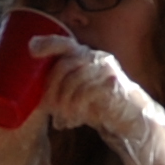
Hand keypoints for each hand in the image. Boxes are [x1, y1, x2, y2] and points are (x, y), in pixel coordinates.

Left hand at [35, 38, 164, 164]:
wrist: (134, 121)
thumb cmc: (102, 106)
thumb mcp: (80, 93)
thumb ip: (62, 87)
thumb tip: (31, 95)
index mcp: (89, 57)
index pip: (67, 43)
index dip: (49, 43)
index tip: (32, 49)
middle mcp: (98, 60)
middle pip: (66, 64)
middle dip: (51, 86)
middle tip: (46, 105)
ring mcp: (107, 73)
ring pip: (74, 79)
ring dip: (62, 101)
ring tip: (60, 116)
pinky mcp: (113, 87)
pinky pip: (86, 93)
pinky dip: (75, 108)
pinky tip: (72, 120)